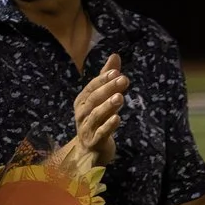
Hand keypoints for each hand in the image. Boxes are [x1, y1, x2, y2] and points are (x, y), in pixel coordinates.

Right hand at [71, 52, 125, 170]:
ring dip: (107, 106)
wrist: (90, 148)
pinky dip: (108, 126)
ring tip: (120, 98)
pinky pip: (100, 133)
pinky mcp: (94, 142)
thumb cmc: (97, 119)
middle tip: (123, 80)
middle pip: (93, 100)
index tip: (116, 72)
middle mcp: (81, 114)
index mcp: (82, 102)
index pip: (90, 88)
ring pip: (96, 116)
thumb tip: (115, 55)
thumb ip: (107, 77)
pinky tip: (118, 118)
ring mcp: (86, 128)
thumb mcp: (101, 97)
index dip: (102, 80)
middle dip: (107, 89)